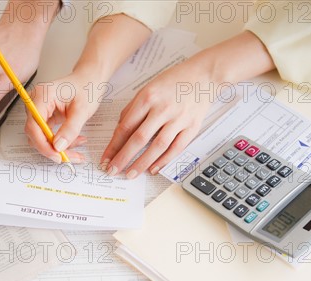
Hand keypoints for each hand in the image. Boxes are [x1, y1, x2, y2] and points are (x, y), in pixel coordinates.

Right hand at [25, 72, 107, 162]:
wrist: (89, 81)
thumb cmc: (87, 88)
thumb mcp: (82, 110)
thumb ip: (70, 129)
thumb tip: (58, 147)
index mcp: (42, 96)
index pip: (34, 126)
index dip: (43, 144)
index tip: (57, 155)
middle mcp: (36, 103)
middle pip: (36, 134)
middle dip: (53, 149)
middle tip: (72, 157)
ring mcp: (38, 110)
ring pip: (41, 138)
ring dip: (58, 147)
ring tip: (79, 145)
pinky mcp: (44, 117)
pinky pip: (47, 135)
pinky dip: (60, 141)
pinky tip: (76, 140)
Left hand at [101, 61, 211, 178]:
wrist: (204, 74)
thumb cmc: (174, 81)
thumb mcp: (148, 88)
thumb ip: (133, 109)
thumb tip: (120, 131)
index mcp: (147, 97)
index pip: (125, 126)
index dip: (113, 145)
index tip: (105, 158)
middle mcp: (163, 108)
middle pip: (139, 138)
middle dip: (123, 158)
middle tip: (112, 171)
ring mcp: (179, 118)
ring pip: (157, 146)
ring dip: (142, 163)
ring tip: (130, 175)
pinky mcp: (192, 126)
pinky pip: (176, 147)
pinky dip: (164, 160)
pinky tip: (153, 169)